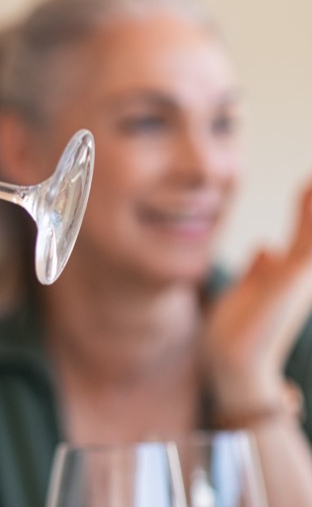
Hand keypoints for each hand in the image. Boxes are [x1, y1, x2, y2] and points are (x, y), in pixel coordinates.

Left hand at [203, 181, 311, 423]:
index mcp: (297, 270)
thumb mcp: (253, 288)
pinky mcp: (297, 276)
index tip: (311, 178)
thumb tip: (266, 247)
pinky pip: (309, 235)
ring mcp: (304, 273)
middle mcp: (305, 270)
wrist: (234, 360)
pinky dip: (310, 211)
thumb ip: (261, 268)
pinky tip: (309, 185)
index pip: (310, 225)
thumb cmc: (240, 330)